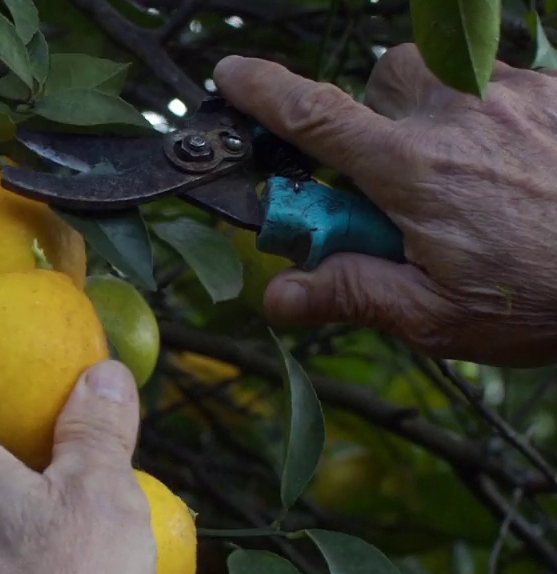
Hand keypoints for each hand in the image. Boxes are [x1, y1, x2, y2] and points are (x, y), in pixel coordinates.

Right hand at [214, 46, 556, 366]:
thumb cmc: (547, 298)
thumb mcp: (437, 317)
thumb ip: (352, 294)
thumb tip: (278, 295)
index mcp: (416, 173)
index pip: (318, 118)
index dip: (265, 92)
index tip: (231, 74)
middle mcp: (460, 118)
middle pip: (384, 81)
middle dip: (373, 119)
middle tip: (394, 178)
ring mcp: (515, 96)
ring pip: (443, 76)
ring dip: (432, 113)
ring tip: (461, 172)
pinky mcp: (555, 92)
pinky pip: (500, 82)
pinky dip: (488, 115)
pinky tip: (515, 168)